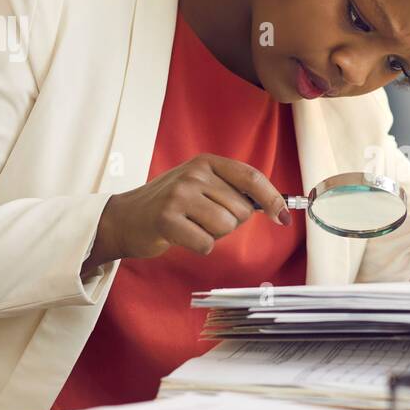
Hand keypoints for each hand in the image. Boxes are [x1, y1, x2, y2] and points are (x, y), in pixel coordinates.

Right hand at [82, 154, 289, 275]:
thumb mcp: (200, 186)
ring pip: (226, 227)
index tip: (284, 218)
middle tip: (203, 220)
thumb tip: (278, 209)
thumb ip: (233, 191)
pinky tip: (182, 237)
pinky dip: (199, 247)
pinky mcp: (167, 219)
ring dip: (213, 235)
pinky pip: (206, 243)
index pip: (251, 178)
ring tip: (191, 226)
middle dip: (230, 223)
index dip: (273, 199)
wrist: (124, 218)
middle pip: (241, 211)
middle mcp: (194, 173)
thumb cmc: (170, 206)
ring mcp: (180, 194)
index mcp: (206, 162)